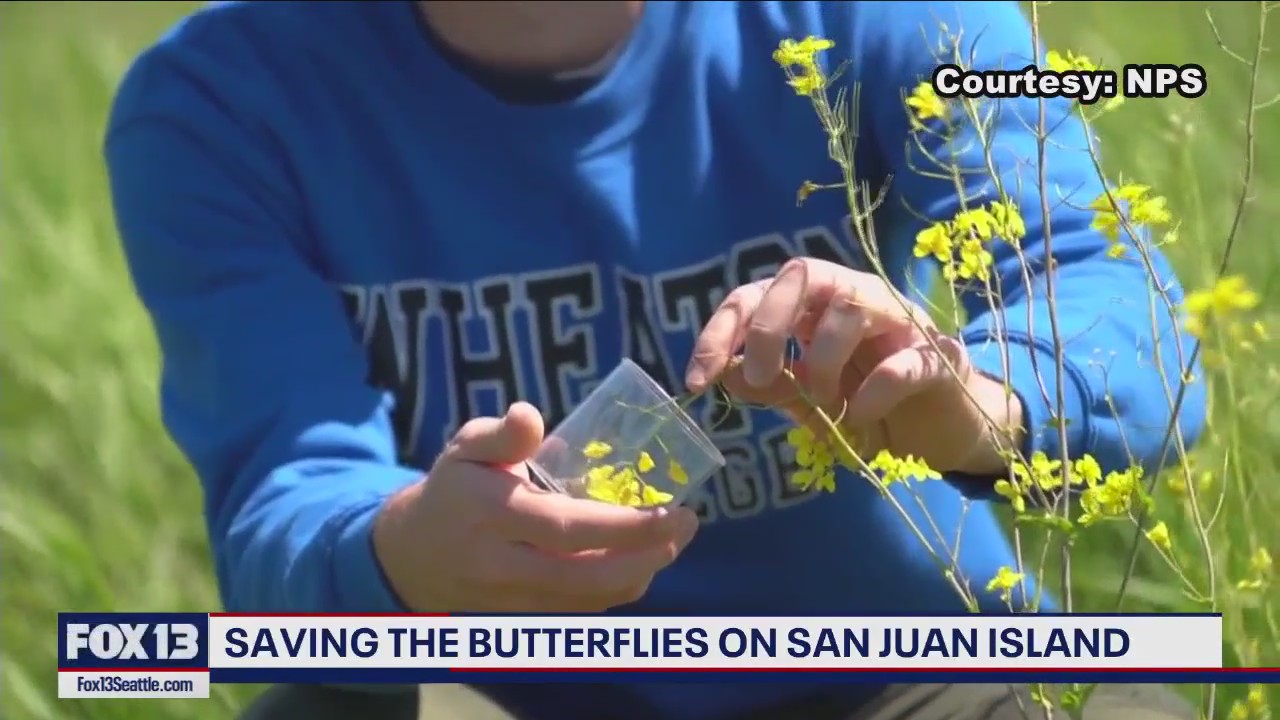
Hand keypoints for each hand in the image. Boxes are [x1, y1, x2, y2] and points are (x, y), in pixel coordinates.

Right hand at [373, 402, 699, 611]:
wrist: (412, 555)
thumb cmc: (453, 488)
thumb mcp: (464, 448)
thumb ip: (500, 434)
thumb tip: (531, 416)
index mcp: (489, 513)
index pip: (566, 528)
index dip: (624, 526)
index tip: (671, 509)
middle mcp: (501, 563)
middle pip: (586, 575)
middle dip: (647, 555)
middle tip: (688, 524)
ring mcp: (514, 596)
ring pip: (590, 597)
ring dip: (641, 572)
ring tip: (674, 539)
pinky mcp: (526, 613)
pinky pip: (582, 608)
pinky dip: (620, 586)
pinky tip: (644, 558)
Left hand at [685, 258, 1022, 475]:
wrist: (943, 433)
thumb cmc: (870, 407)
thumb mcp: (807, 402)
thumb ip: (770, 386)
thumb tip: (724, 374)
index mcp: (813, 306)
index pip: (756, 294)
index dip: (721, 331)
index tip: (698, 379)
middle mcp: (853, 297)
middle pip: (801, 273)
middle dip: (770, 328)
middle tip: (766, 380)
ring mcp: (898, 321)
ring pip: (849, 309)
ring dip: (823, 364)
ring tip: (824, 406)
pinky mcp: (938, 356)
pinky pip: (902, 361)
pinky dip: (872, 392)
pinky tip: (860, 416)